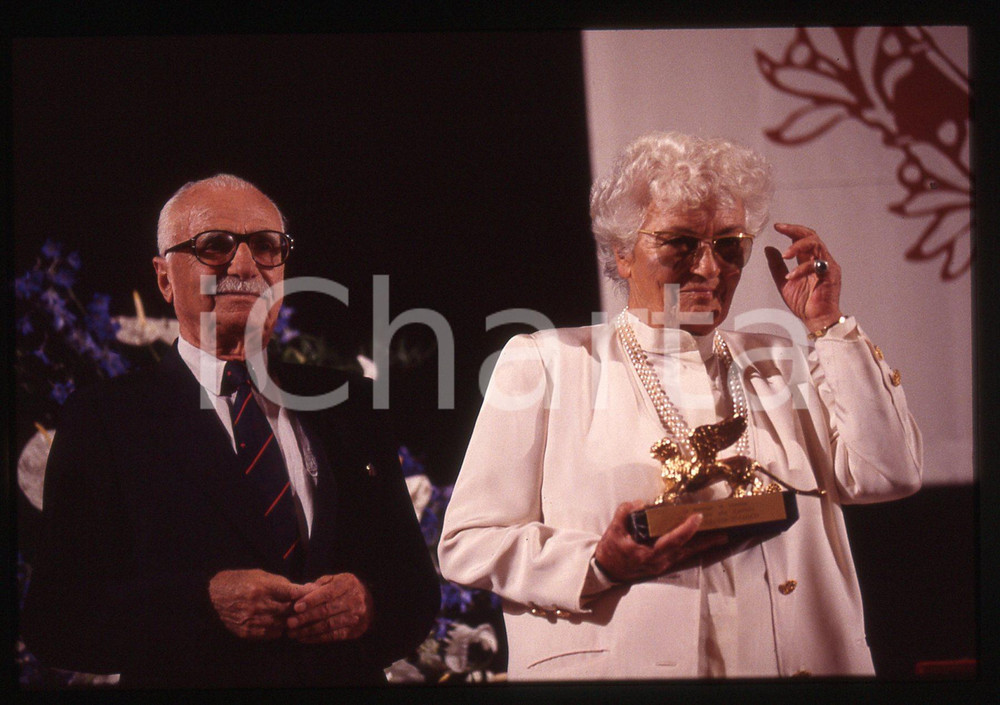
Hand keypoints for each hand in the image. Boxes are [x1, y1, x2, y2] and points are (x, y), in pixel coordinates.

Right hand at [208, 568, 299, 639]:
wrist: (212, 597)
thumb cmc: (239, 581)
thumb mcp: (259, 575)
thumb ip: (280, 583)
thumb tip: (302, 589)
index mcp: (261, 587)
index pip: (290, 592)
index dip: (304, 593)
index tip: (313, 593)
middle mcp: (257, 605)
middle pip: (288, 610)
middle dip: (298, 608)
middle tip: (305, 606)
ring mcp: (252, 620)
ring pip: (282, 624)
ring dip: (288, 620)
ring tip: (290, 615)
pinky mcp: (247, 632)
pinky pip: (271, 634)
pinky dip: (277, 629)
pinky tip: (276, 622)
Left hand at [286, 573, 372, 642]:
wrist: (368, 600)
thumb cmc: (343, 588)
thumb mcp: (334, 580)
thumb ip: (318, 585)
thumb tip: (299, 593)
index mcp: (348, 583)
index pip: (328, 593)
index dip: (311, 600)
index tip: (295, 607)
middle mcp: (354, 599)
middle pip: (327, 610)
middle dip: (306, 618)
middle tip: (290, 623)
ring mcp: (355, 616)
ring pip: (329, 625)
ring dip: (309, 630)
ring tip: (293, 633)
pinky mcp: (354, 630)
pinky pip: (333, 636)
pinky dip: (317, 638)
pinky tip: (304, 638)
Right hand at [593, 501, 727, 582]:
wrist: (606, 571)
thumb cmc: (610, 551)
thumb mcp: (613, 530)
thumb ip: (625, 513)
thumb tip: (640, 503)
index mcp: (648, 554)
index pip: (673, 540)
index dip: (687, 529)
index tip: (698, 517)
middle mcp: (659, 562)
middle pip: (687, 550)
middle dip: (706, 541)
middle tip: (724, 533)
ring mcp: (662, 565)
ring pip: (686, 554)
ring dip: (703, 545)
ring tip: (720, 537)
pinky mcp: (662, 564)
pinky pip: (681, 555)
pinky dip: (693, 547)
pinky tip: (702, 542)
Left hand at [765, 223, 843, 333]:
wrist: (815, 319)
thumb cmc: (804, 302)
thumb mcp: (783, 281)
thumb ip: (776, 265)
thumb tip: (769, 248)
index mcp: (810, 260)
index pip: (804, 238)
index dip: (792, 230)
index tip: (777, 227)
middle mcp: (821, 259)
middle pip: (812, 236)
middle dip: (795, 230)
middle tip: (781, 229)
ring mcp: (827, 266)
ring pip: (816, 245)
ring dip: (798, 247)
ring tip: (785, 255)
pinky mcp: (831, 276)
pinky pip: (817, 265)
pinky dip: (801, 269)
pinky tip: (790, 276)